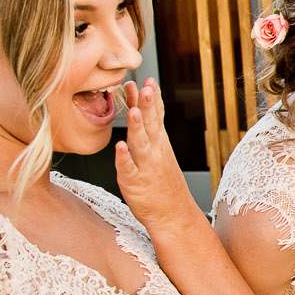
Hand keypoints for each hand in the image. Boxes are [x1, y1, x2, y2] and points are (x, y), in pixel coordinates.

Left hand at [113, 80, 199, 233]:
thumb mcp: (161, 154)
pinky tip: (120, 147)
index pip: (156, 117)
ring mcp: (145, 168)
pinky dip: (125, 158)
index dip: (152, 98)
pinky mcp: (135, 184)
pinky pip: (128, 169)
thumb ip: (151, 133)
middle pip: (151, 125)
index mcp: (159, 145)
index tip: (148, 79)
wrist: (174, 216)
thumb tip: (143, 110)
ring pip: (141, 144)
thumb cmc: (164, 186)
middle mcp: (154, 153)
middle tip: (145, 85)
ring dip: (139, 127)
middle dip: (148, 105)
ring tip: (136, 110)